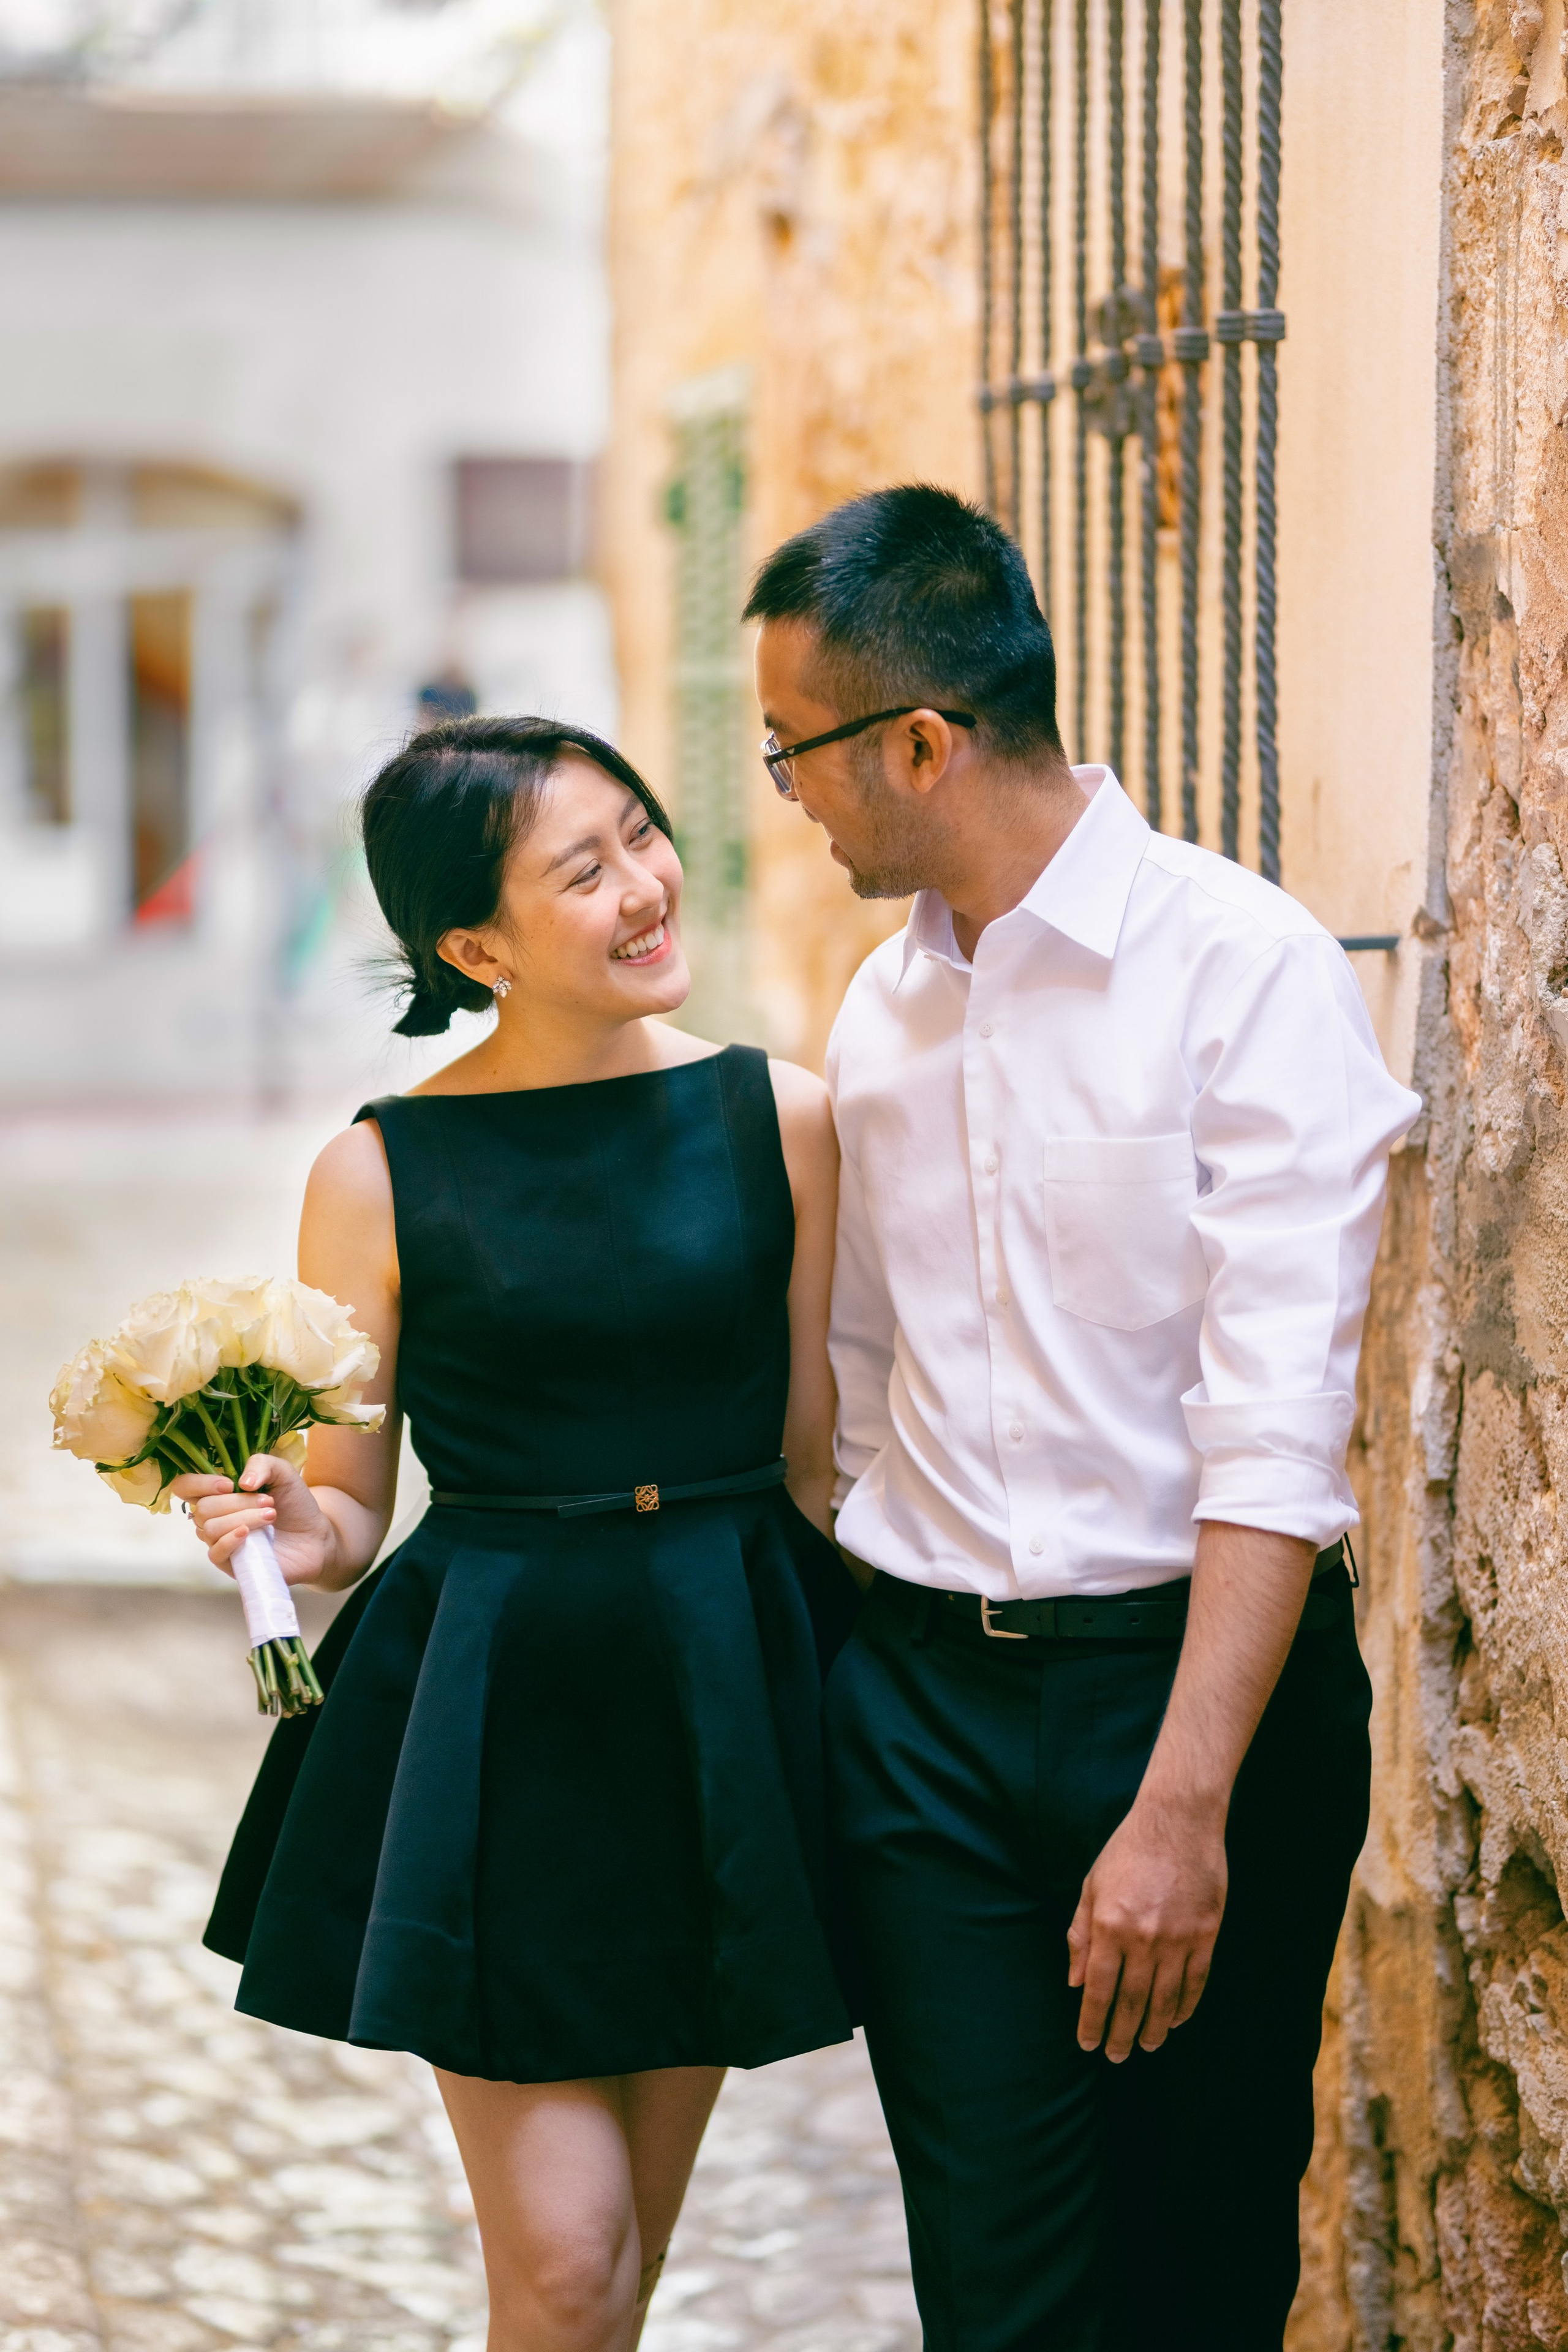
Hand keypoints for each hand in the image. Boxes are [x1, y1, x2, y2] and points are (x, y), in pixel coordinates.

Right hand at [169, 1454, 335, 1587]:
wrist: (315, 1536)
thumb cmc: (294, 1504)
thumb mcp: (283, 1473)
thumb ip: (262, 1464)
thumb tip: (242, 1482)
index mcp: (218, 1493)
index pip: (184, 1486)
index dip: (199, 1484)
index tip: (228, 1484)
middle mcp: (214, 1517)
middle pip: (203, 1508)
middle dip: (238, 1502)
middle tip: (270, 1501)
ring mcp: (220, 1541)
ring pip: (210, 1528)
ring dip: (243, 1518)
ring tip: (271, 1516)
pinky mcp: (230, 1563)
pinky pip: (215, 1553)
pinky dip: (230, 1540)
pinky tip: (249, 1534)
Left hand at [1066, 1792, 1226, 2060]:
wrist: (1178, 1821)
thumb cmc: (1127, 1851)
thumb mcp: (1092, 1887)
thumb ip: (1081, 1936)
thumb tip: (1075, 1982)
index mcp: (1109, 1925)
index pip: (1098, 1989)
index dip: (1093, 2022)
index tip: (1088, 2044)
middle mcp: (1143, 1938)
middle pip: (1131, 2002)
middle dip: (1121, 2034)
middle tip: (1117, 2056)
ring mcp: (1177, 1939)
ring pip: (1164, 1999)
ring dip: (1153, 2028)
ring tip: (1145, 2045)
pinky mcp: (1205, 1935)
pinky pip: (1195, 1982)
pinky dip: (1185, 2006)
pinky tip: (1174, 2020)